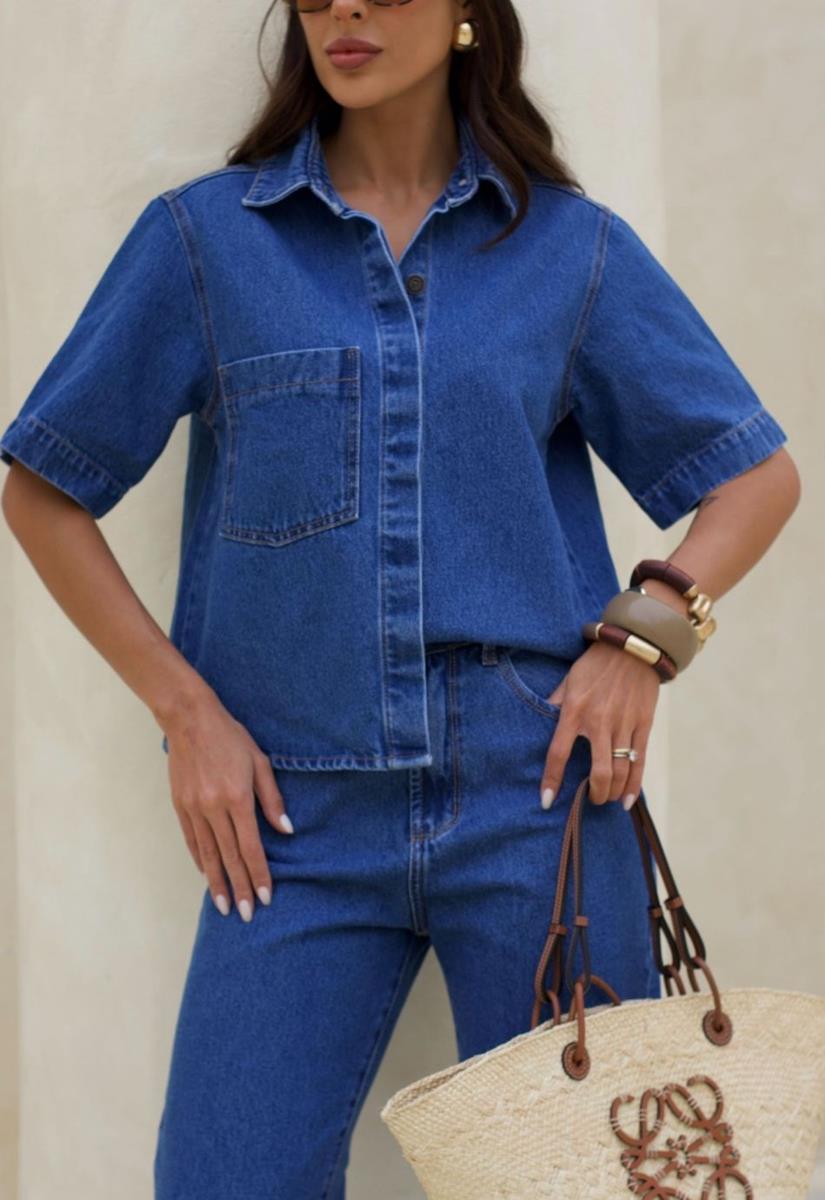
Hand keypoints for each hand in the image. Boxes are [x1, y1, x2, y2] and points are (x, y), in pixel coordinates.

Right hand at [162, 688, 292, 920]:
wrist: (189, 719)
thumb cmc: (231, 738)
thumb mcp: (260, 762)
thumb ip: (273, 799)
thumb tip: (287, 831)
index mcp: (237, 798)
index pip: (250, 846)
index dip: (259, 873)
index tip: (266, 897)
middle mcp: (214, 808)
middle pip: (229, 857)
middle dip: (240, 888)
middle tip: (246, 915)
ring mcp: (194, 808)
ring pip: (207, 854)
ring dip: (217, 882)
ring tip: (224, 906)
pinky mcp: (180, 806)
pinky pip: (192, 840)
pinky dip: (200, 860)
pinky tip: (207, 875)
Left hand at [540, 641, 660, 809]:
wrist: (632, 648)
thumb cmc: (595, 665)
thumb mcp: (568, 680)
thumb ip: (554, 704)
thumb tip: (536, 723)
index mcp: (575, 711)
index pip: (559, 752)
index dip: (552, 779)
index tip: (546, 800)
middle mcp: (599, 721)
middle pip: (598, 771)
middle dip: (593, 793)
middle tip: (588, 799)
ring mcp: (624, 724)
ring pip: (620, 770)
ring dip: (611, 792)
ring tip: (605, 798)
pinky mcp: (644, 725)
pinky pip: (640, 761)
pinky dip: (633, 785)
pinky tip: (626, 801)